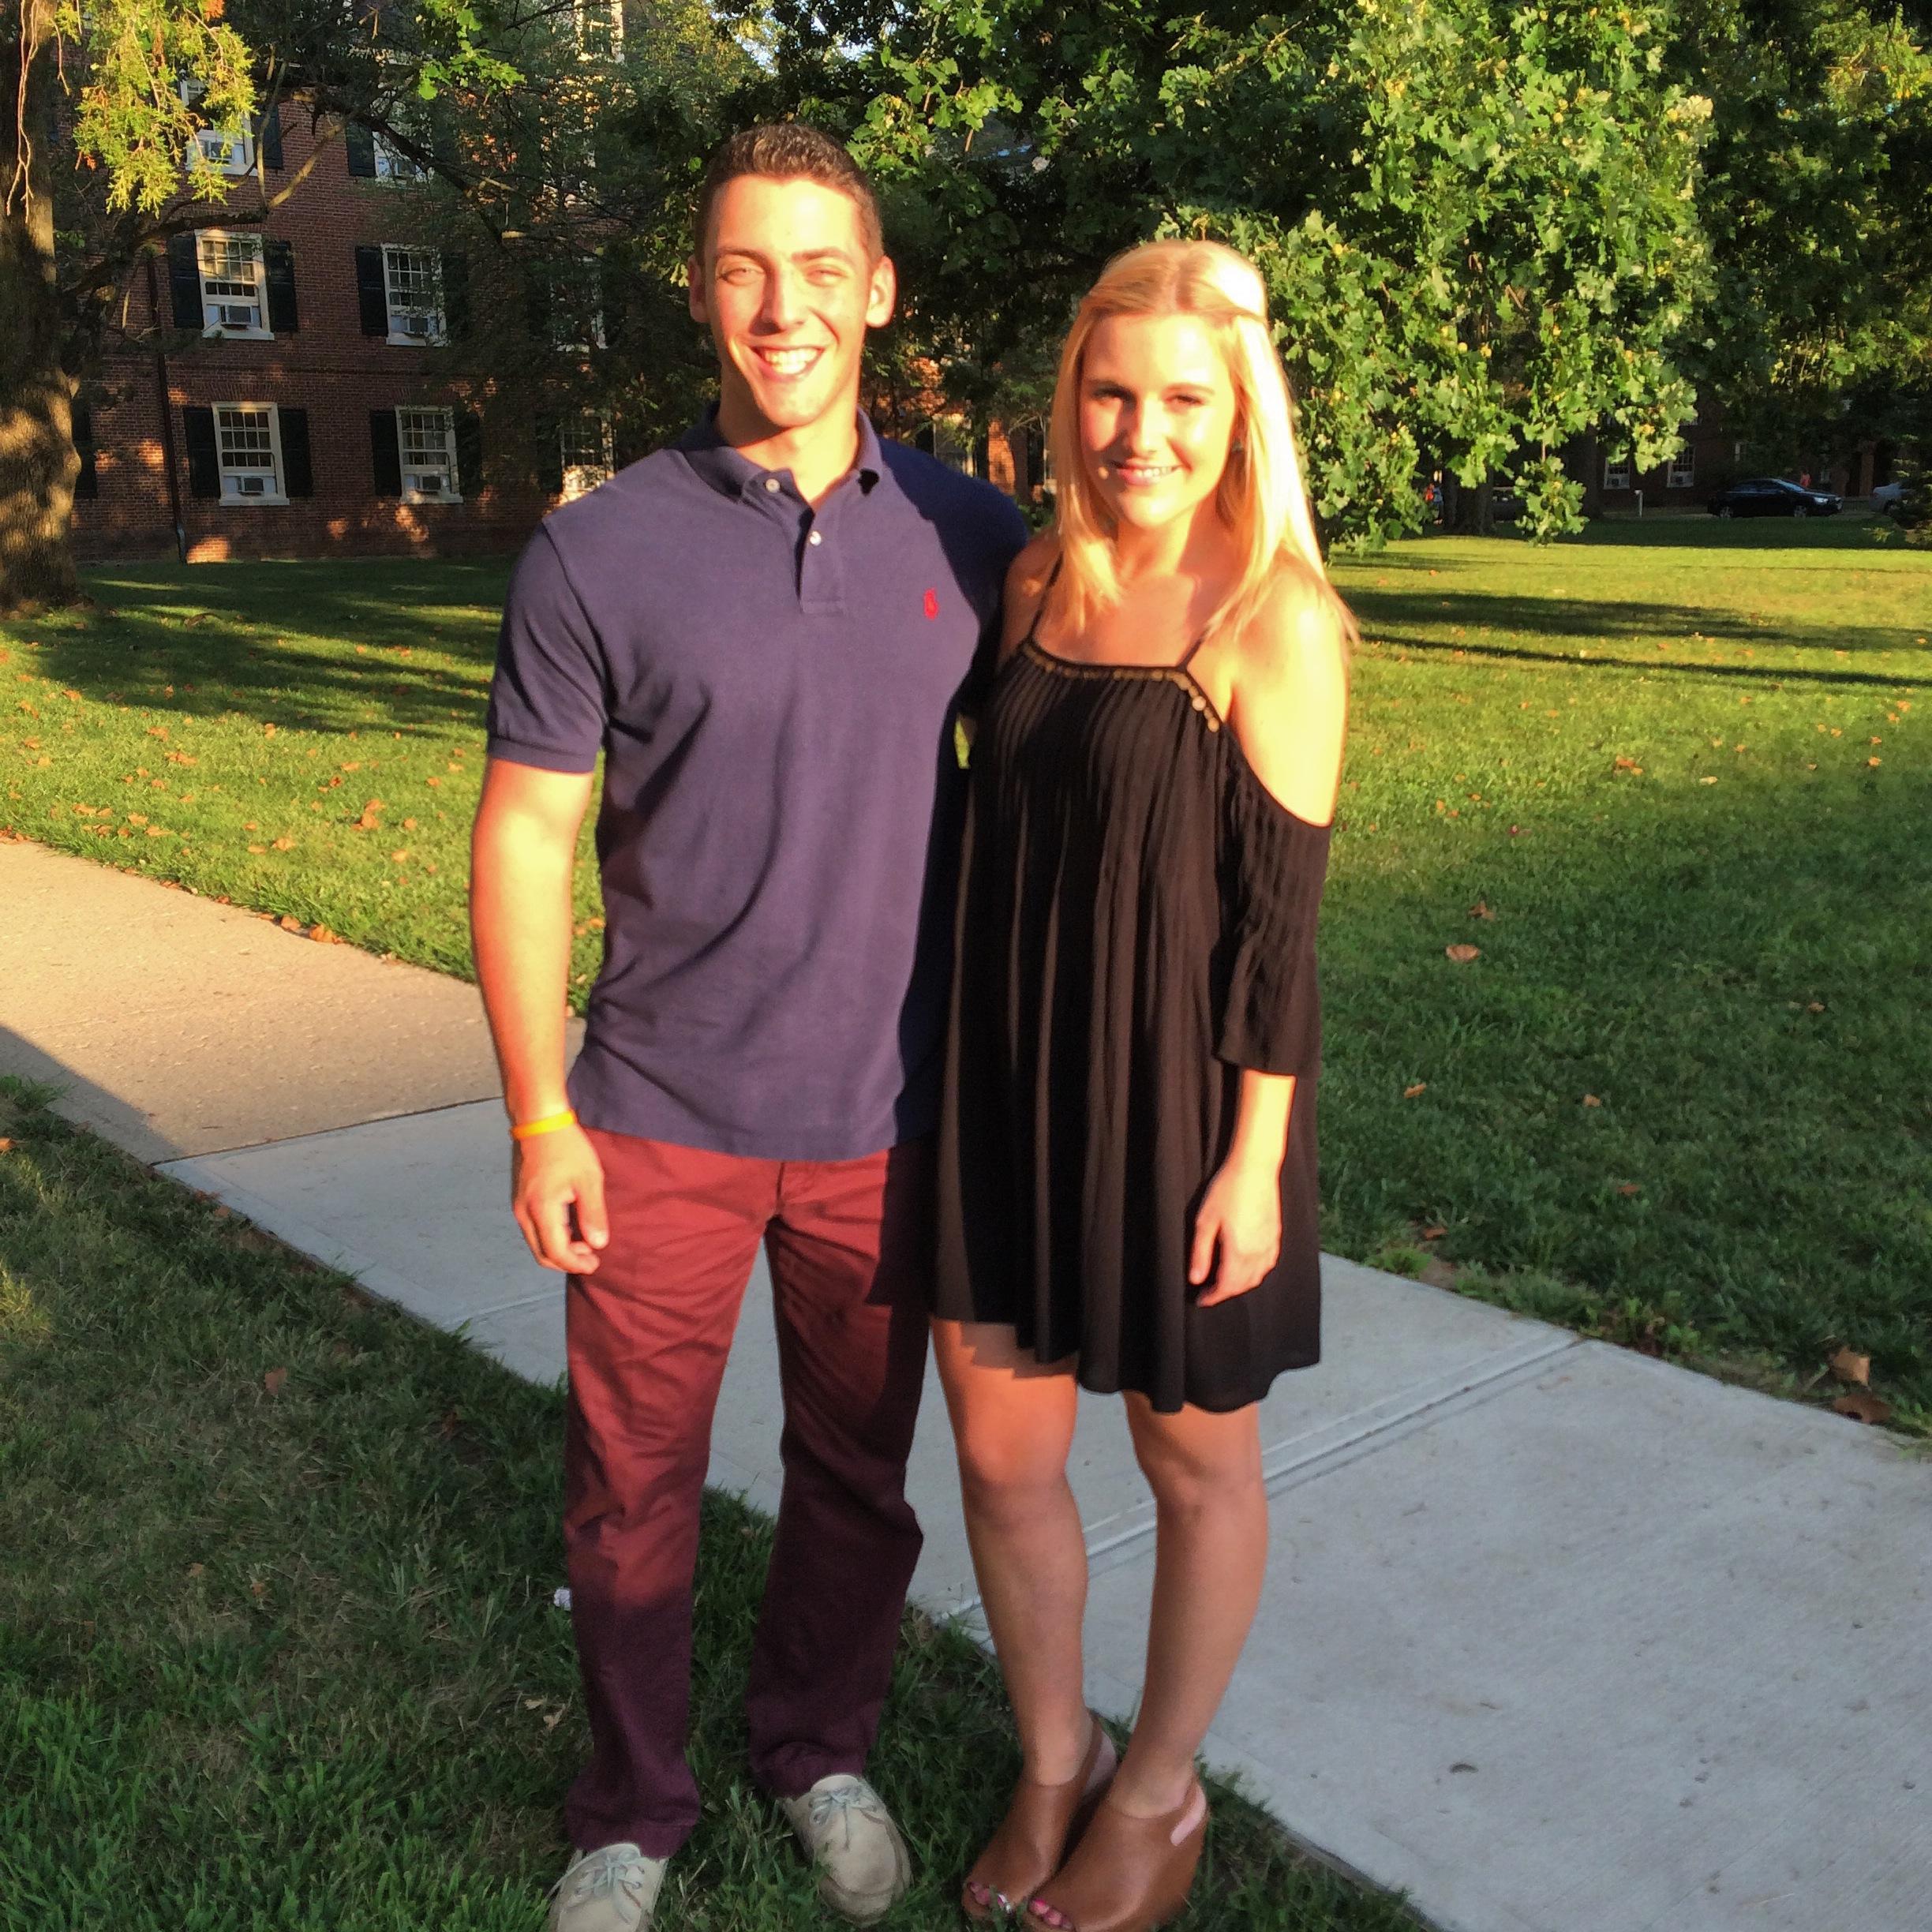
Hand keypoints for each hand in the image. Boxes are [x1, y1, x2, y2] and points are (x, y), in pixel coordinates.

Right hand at [511, 1125, 609, 1272]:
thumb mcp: (588, 1179)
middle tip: (591, 1257)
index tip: (596, 1264)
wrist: (539, 1120)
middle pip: (542, 1254)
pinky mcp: (520, 1199)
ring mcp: (518, 1206)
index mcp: (541, 1210)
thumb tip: (599, 1244)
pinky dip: (552, 1236)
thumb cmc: (567, 1147)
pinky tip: (572, 1226)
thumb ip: (593, 1214)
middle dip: (567, 1261)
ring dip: (560, 1249)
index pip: (556, 1252)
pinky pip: (534, 1229)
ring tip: (585, 1241)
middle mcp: (524, 1213)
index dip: (576, 1264)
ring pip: (537, 1243)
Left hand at [1188, 1156, 1281, 1305]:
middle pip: (1243, 1285)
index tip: (1201, 1300)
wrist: (1255, 1169)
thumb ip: (1200, 1253)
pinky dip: (1256, 1273)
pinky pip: (1268, 1264)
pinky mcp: (1275, 1235)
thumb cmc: (1227, 1191)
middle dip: (1226, 1292)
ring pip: (1257, 1277)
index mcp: (1239, 1251)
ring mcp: (1269, 1244)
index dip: (1213, 1296)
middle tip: (1210, 1292)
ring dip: (1241, 1285)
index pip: (1227, 1286)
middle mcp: (1257, 1253)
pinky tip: (1247, 1267)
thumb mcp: (1205, 1222)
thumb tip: (1196, 1279)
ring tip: (1225, 1282)